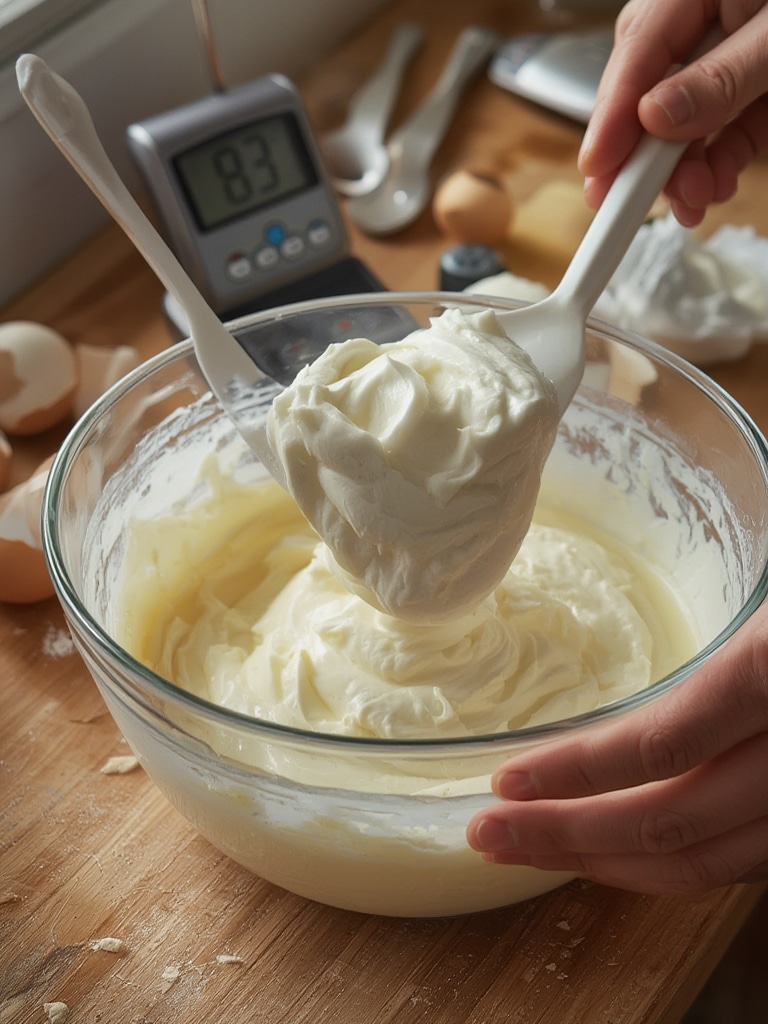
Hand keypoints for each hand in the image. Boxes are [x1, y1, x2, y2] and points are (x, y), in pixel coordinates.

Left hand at [467, 605, 767, 895]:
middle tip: (488, 832)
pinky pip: (732, 862)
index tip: (507, 781)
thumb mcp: (758, 617)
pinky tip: (605, 849)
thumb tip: (604, 690)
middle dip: (566, 834)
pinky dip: (659, 863)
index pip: (663, 745)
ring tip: (528, 850)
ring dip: (603, 862)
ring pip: (701, 862)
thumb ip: (705, 652)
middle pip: (669, 822)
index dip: (577, 771)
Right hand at [579, 0, 767, 226]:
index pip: (635, 53)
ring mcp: (724, 51)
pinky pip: (723, 126)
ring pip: (682, 120)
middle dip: (643, 155)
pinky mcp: (750, 81)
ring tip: (695, 200)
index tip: (597, 169)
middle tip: (630, 204)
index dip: (611, 117)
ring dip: (683, 170)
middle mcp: (697, 19)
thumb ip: (721, 76)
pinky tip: (715, 186)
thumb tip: (655, 118)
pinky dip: (718, 161)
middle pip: (645, 93)